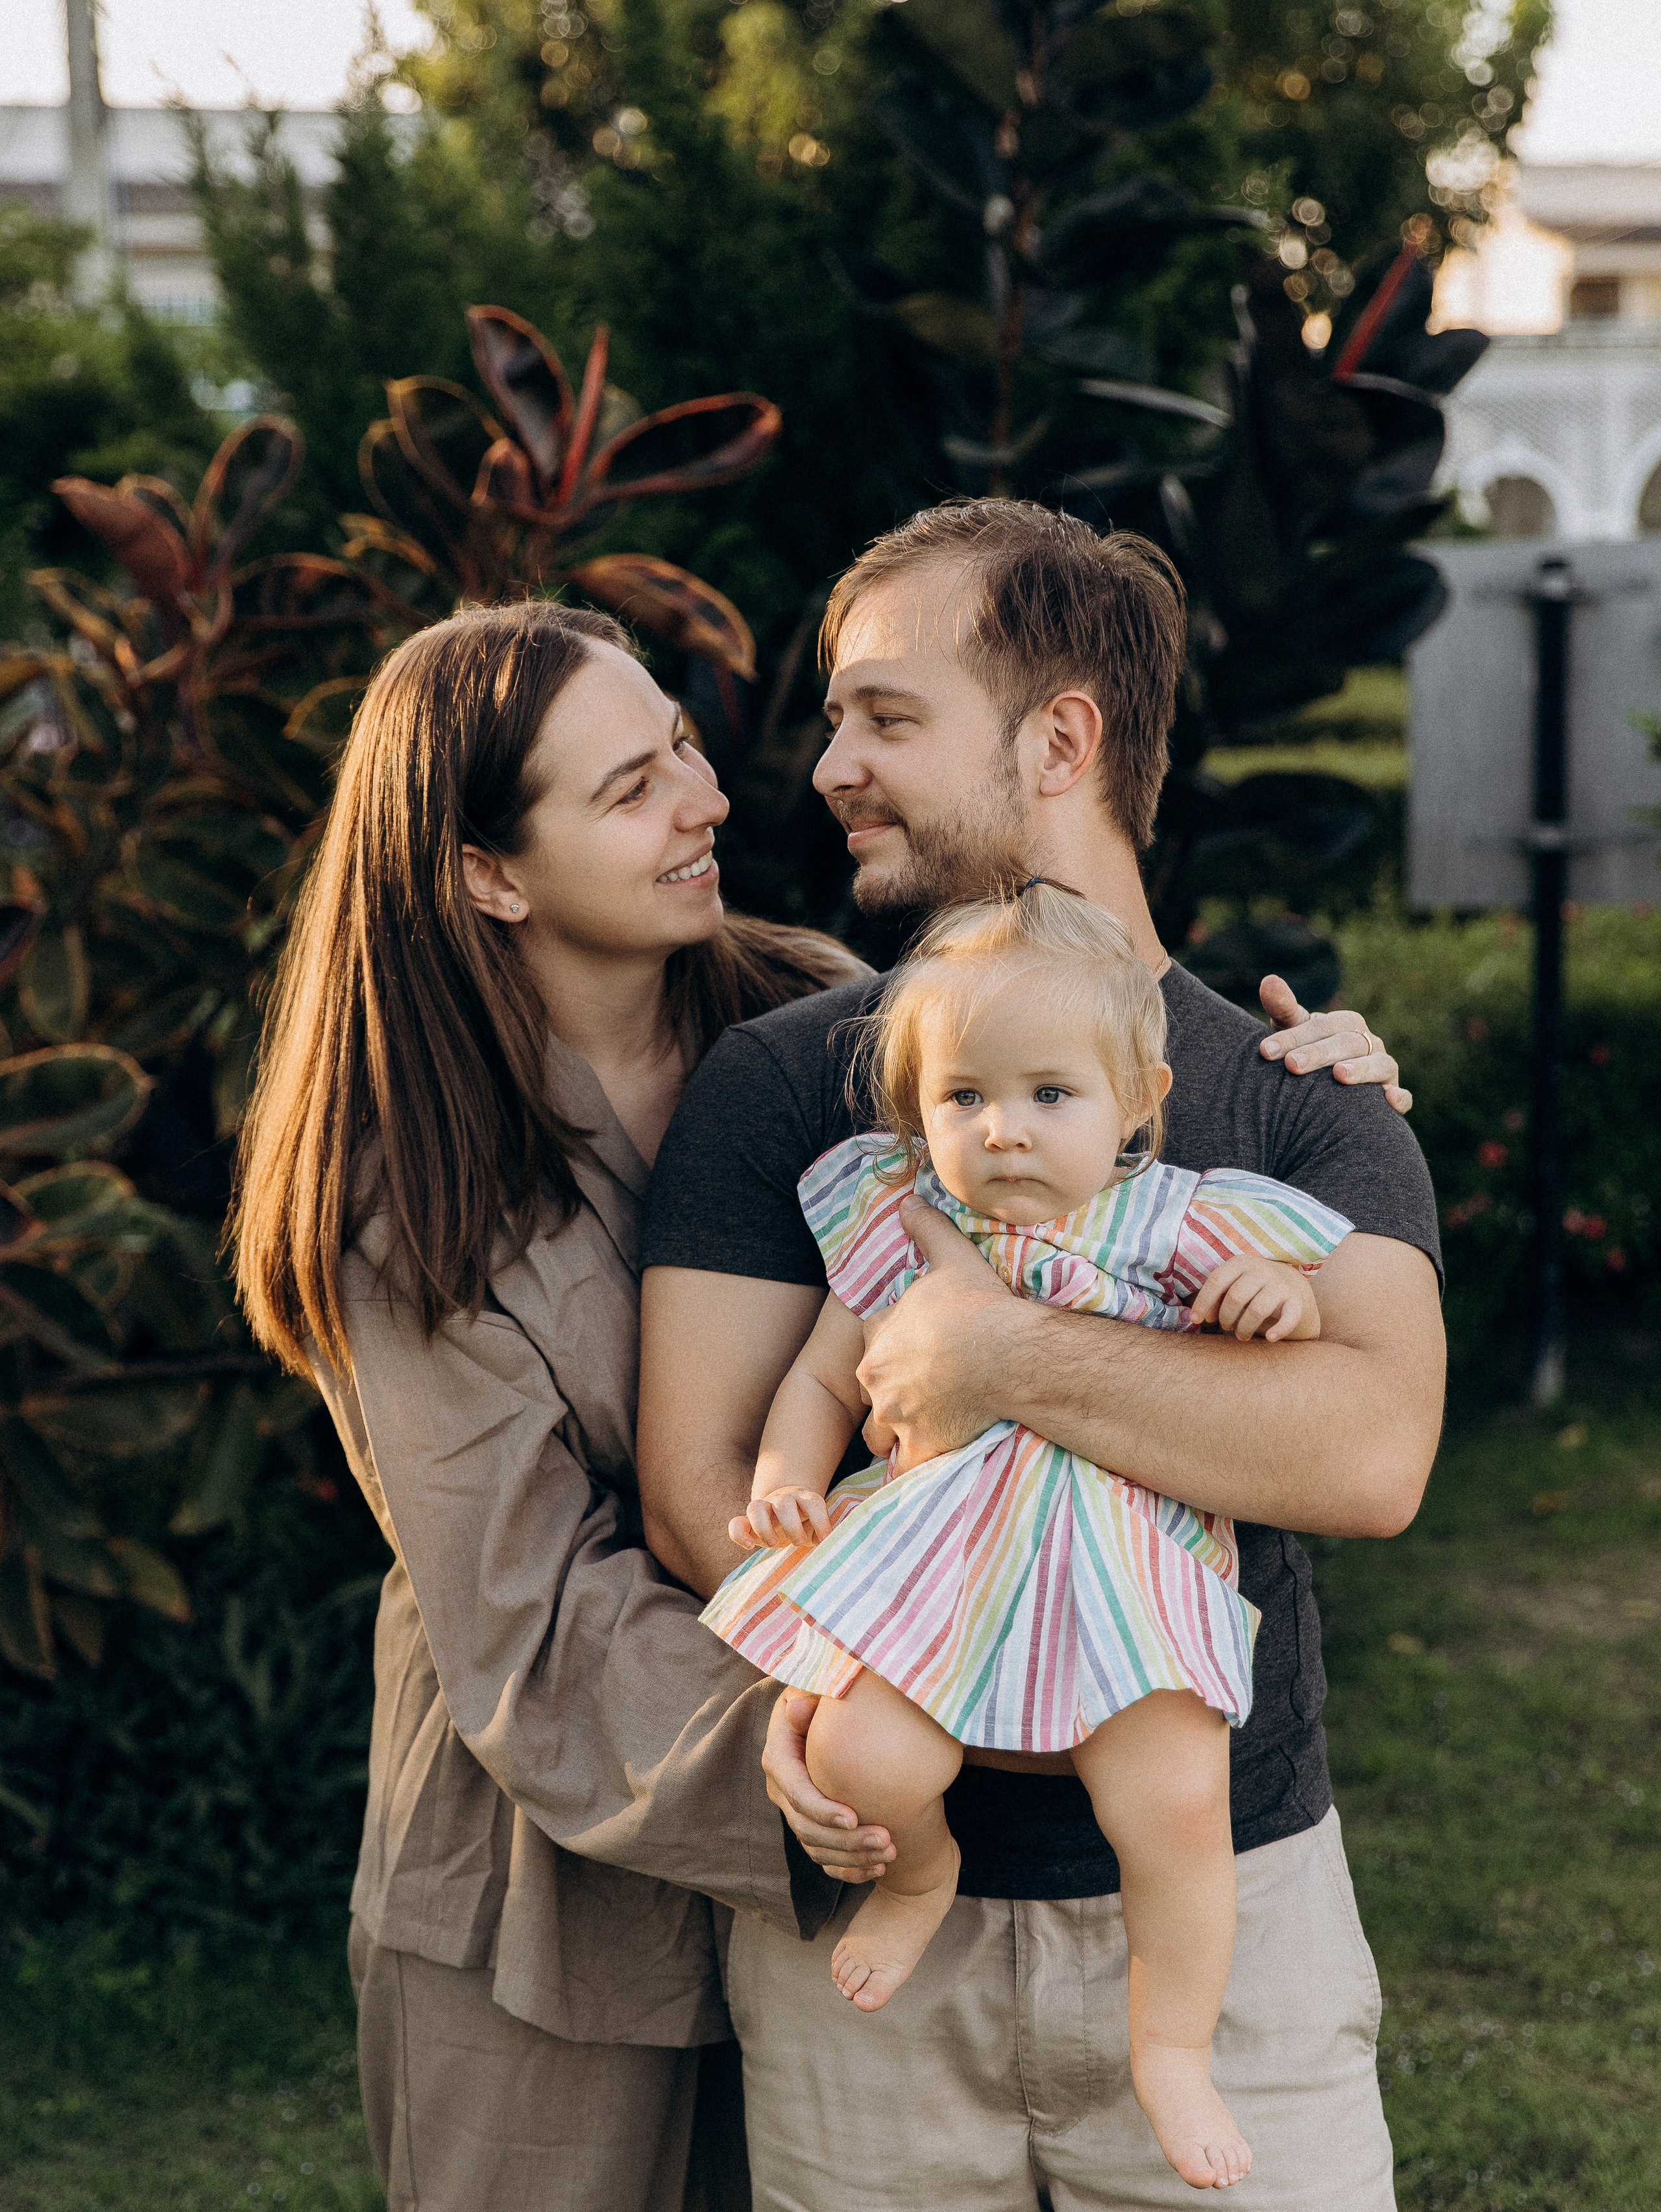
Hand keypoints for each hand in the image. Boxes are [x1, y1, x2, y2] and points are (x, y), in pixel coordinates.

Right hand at [729, 1488, 831, 1550]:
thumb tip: (828, 1544)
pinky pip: (736, 1523)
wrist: (784, 1514)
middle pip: (784, 1503)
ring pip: (756, 1507)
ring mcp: (763, 1508)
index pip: (813, 1503)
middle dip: (792, 1526)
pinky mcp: (747, 1522)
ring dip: (764, 1527)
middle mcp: (782, 1500)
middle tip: (798, 1542)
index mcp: (803, 1499)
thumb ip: (821, 1533)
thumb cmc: (804, 1524)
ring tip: (773, 1544)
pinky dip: (739, 1535)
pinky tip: (749, 1546)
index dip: (821, 1521)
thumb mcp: (815, 1528)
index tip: (824, 1540)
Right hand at [762, 1691, 893, 1881]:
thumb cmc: (830, 1695)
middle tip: (886, 1839)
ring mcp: (796, 1811)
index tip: (854, 1817)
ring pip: (817, 1849)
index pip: (795, 1790)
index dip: (821, 1808)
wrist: (833, 1714)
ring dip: (853, 1857)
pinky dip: (851, 1870)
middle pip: (807, 1827)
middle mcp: (782, 1788)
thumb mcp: (820, 1687)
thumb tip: (797, 1709)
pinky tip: (879, 1868)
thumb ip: (813, 1697)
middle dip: (846, 1840)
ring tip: (890, 1853)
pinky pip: (826, 1860)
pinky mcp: (812, 1827)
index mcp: (780, 1755)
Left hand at [857, 1196, 1024, 1467]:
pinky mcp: (921, 1446)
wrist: (1011, 1353)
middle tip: (926, 1391)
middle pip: (873, 1392)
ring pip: (881, 1434)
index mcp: (877, 1338)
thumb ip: (926, 1229)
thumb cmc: (980, 1306)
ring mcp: (897, 1417)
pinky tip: (931, 1460)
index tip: (919, 1349)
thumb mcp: (951, 1258)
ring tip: (924, 1428)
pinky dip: (915, 1466)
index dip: (893, 1345)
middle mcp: (877, 1381)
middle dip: (892, 1393)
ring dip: (896, 1432)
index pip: (872, 1343)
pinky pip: (908, 1466)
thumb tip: (906, 1201)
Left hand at [1191, 1254, 1318, 1341]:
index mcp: (1241, 1263)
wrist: (1292, 1285)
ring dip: (1245, 1328)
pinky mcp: (1297, 1301)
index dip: (1204, 1302)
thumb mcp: (1233, 1286)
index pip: (1217, 1281)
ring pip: (1256, 1310)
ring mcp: (1280, 1284)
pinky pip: (1288, 1318)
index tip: (1196, 1320)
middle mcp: (1261, 1270)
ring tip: (1241, 1335)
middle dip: (1226, 1318)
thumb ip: (1216, 1298)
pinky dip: (1279, 1330)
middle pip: (1235, 1298)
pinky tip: (1270, 1338)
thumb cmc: (1252, 1288)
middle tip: (1226, 1327)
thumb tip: (1202, 1317)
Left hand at [1256, 975, 1410, 1114]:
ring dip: (1361, 1069)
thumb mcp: (1292, 1030)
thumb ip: (1283, 1008)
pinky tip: (1389, 1099)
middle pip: (1347, 1043)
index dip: (1294, 1037)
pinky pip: (1403, 1096)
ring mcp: (1383, 1068)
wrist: (1326, 1086)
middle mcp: (1368, 1042)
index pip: (1321, 1025)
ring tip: (1339, 1075)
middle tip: (1292, 1065)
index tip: (1265, 1050)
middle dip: (1319, 1053)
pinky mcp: (1393, 1094)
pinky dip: (1400, 1097)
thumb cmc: (1305, 1052)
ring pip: (1379, 1065)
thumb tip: (1269, 980)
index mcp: (1345, 1024)